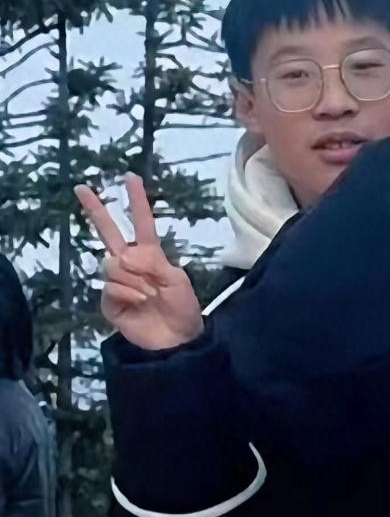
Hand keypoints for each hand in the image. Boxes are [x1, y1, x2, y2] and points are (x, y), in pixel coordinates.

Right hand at [74, 173, 203, 350]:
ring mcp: (117, 282)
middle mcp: (130, 263)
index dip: (136, 200)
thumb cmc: (182, 307)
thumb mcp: (175, 278)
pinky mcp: (109, 302)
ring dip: (135, 280)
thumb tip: (122, 257)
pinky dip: (128, 294)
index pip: (140, 222)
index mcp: (150, 254)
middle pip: (108, 232)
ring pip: (113, 265)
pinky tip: (139, 303)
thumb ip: (151, 263)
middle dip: (95, 209)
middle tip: (80, 188)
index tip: (130, 177)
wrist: (176, 339)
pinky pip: (111, 287)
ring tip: (150, 295)